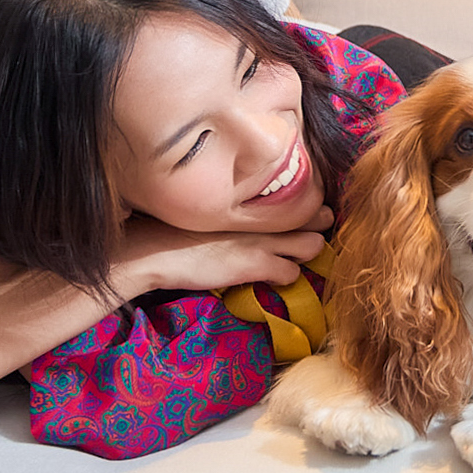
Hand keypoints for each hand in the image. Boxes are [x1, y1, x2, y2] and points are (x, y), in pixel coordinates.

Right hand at [113, 216, 328, 296]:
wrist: (155, 248)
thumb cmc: (176, 227)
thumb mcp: (212, 211)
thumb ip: (235, 210)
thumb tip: (247, 215)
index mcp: (251, 197)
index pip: (300, 195)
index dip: (310, 208)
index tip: (309, 215)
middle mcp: (262, 214)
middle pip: (315, 216)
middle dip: (317, 228)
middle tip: (309, 236)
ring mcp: (262, 239)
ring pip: (313, 245)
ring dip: (307, 254)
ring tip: (294, 258)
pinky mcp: (255, 264)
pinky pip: (291, 274)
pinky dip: (287, 277)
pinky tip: (274, 277)